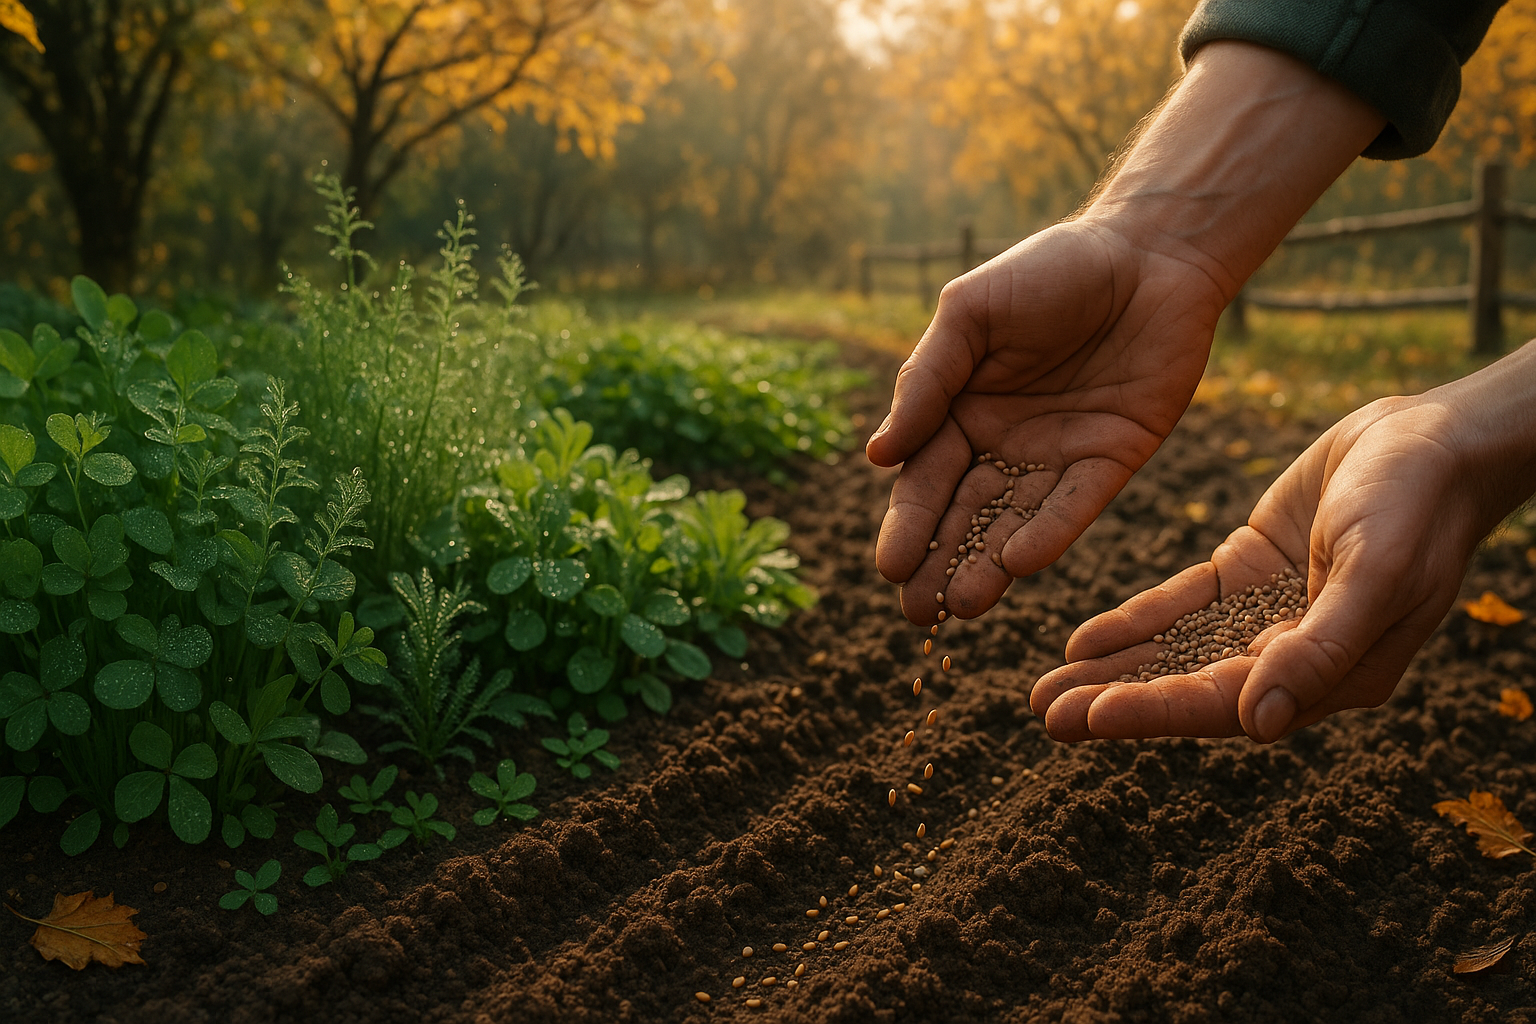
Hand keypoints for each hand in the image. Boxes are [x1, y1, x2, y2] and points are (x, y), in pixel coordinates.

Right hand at [865, 219, 1224, 624]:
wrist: (1149, 250)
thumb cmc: (1049, 269)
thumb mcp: (971, 315)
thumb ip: (926, 382)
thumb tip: (877, 456)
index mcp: (960, 410)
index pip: (924, 479)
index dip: (907, 524)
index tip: (888, 568)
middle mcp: (1004, 443)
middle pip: (964, 514)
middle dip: (938, 563)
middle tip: (916, 614)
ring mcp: (1058, 455)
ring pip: (1015, 522)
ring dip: (987, 566)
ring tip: (961, 608)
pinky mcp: (1112, 458)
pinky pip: (1076, 504)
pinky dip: (1049, 533)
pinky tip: (1019, 563)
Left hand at [1032, 364, 1535, 743]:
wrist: (1434, 439)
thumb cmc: (1419, 507)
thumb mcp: (1376, 575)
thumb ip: (1320, 649)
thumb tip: (1257, 724)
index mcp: (1332, 675)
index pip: (1225, 704)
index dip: (1155, 711)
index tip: (1089, 717)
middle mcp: (1292, 655)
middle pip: (1188, 689)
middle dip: (1115, 702)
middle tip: (1043, 713)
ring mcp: (1265, 613)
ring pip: (1174, 652)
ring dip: (1112, 670)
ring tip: (1044, 690)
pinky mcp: (1246, 570)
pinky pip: (1179, 605)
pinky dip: (1134, 622)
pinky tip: (1082, 640)